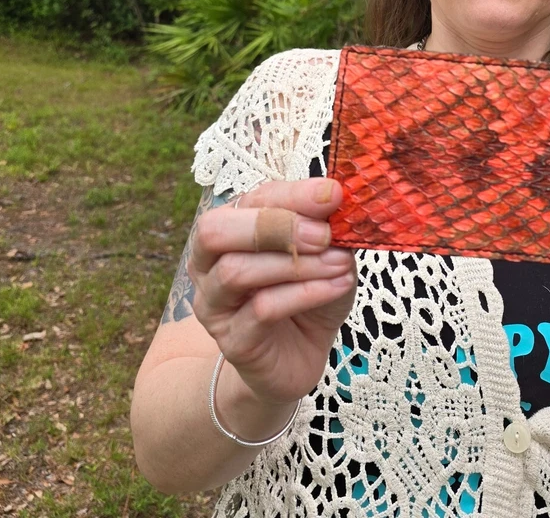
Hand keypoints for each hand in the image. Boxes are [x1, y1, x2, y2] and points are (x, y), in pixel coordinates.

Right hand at [187, 179, 355, 407]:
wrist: (302, 354)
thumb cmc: (309, 293)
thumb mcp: (324, 252)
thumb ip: (323, 224)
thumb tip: (333, 194)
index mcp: (231, 229)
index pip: (251, 199)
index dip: (292, 195)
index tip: (333, 195)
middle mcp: (209, 263)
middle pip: (216, 230)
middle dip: (276, 226)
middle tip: (324, 234)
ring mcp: (214, 304)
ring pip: (236, 271)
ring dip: (296, 264)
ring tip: (340, 263)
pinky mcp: (232, 341)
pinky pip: (262, 309)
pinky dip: (305, 293)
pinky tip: (337, 286)